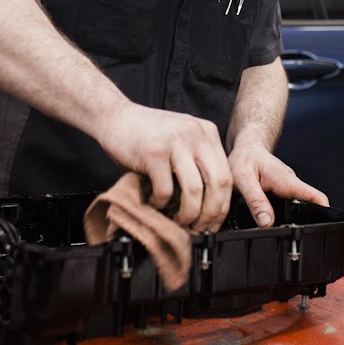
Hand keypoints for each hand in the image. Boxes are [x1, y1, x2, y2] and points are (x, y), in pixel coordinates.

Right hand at [95, 103, 233, 230]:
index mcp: (207, 132)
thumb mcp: (182, 138)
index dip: (223, 205)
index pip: (227, 175)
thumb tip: (210, 203)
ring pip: (195, 190)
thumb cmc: (147, 133)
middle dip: (211, 213)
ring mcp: (175, 143)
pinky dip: (160, 203)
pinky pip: (165, 190)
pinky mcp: (154, 153)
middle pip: (218, 183)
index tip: (214, 222)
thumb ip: (198, 160)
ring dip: (188, 214)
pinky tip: (154, 202)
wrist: (116, 117)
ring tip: (178, 220)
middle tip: (199, 227)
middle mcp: (195, 135)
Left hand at [228, 140, 328, 226]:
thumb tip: (266, 222)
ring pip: (295, 208)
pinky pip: (286, 205)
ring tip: (279, 231)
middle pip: (308, 207)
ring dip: (291, 219)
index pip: (315, 197)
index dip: (324, 212)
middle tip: (292, 237)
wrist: (246, 147)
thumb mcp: (243, 179)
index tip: (325, 225)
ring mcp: (286, 188)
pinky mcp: (280, 191)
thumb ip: (255, 201)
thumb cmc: (245, 157)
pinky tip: (270, 219)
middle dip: (305, 222)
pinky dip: (281, 214)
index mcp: (287, 181)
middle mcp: (290, 184)